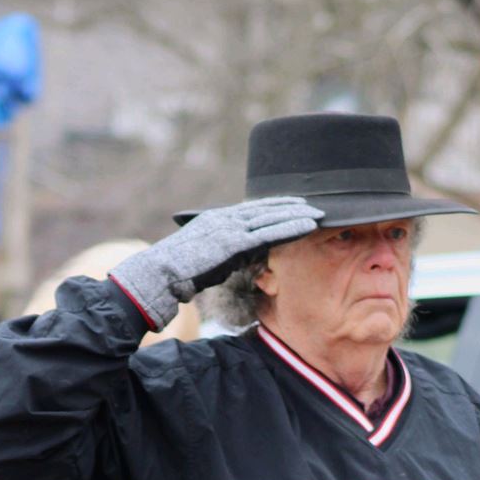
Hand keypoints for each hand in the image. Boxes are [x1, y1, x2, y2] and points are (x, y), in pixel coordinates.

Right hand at [109, 198, 321, 328]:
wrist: (160, 274)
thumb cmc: (181, 273)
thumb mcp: (210, 259)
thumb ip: (229, 254)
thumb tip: (246, 258)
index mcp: (218, 220)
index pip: (252, 211)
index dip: (275, 208)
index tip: (295, 205)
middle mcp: (224, 218)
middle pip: (264, 209)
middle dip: (290, 206)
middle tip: (315, 204)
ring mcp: (228, 228)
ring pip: (270, 218)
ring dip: (296, 214)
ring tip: (319, 213)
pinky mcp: (232, 242)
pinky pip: (268, 233)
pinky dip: (289, 228)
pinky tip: (308, 226)